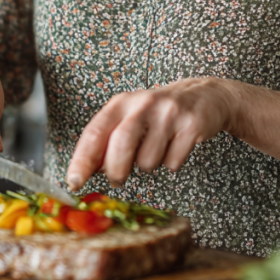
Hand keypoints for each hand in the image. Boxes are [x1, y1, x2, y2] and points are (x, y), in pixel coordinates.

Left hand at [66, 77, 236, 190]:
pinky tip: (176, 146)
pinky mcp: (191, 125)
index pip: (95, 131)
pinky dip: (171, 163)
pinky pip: (172, 163)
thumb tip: (86, 172)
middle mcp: (144, 103)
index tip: (74, 182)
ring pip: (148, 161)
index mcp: (122, 103)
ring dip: (149, 165)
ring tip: (157, 148)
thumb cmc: (159, 113)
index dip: (82, 160)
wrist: (205, 96)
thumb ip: (107, 140)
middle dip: (116, 170)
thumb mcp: (129, 117)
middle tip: (118, 178)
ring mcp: (169, 113)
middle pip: (120, 144)